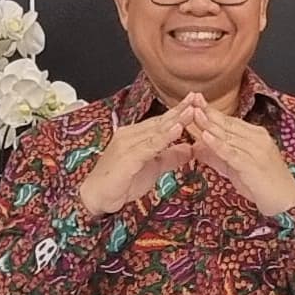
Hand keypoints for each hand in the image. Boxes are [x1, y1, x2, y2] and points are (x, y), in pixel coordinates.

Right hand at [73, 110, 195, 216]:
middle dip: (179, 110)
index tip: (195, 101)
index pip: (160, 122)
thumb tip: (190, 149)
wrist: (97, 198)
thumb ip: (170, 157)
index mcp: (134, 135)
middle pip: (159, 122)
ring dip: (175, 120)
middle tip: (197, 97)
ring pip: (156, 131)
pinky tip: (177, 129)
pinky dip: (164, 137)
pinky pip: (149, 146)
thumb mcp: (153, 168)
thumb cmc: (121, 183)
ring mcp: (127, 144)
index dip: (177, 112)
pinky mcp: (127, 157)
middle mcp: (129, 135)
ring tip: (192, 110)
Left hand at [180, 97, 294, 218]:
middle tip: (190, 100)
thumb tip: (196, 147)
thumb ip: (217, 156)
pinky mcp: (253, 165)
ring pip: (228, 136)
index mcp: (255, 135)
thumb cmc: (262, 185)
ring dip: (209, 124)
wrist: (286, 201)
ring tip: (193, 113)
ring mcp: (256, 151)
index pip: (229, 121)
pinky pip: (232, 152)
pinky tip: (205, 136)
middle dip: (207, 113)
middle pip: (227, 124)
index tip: (194, 101)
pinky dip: (218, 144)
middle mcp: (257, 139)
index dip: (211, 112)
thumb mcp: (235, 168)